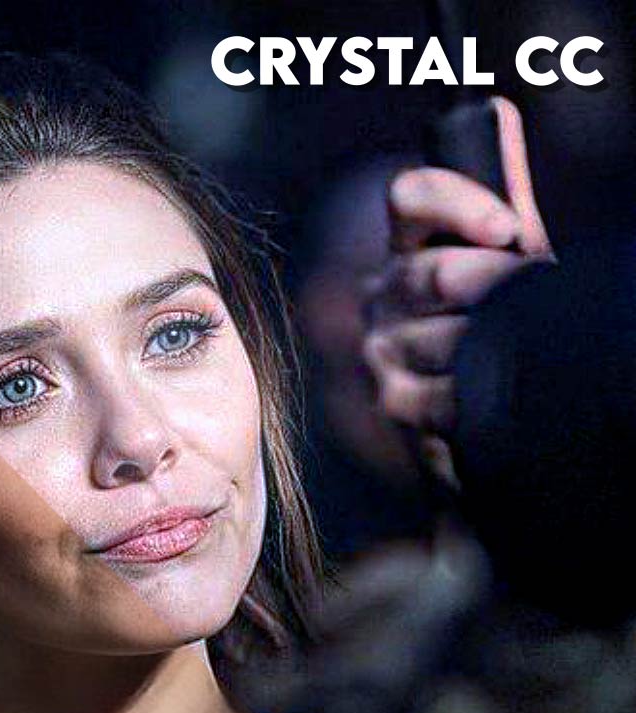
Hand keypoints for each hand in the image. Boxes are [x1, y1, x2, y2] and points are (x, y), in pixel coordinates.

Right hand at [362, 98, 552, 446]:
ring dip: (495, 353)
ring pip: (444, 339)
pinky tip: (492, 400)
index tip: (509, 232)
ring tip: (515, 360)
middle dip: (499, 291)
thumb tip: (497, 106)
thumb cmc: (501, 325)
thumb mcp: (511, 255)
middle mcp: (381, 296)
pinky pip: (441, 398)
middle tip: (529, 310)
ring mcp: (379, 351)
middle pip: (437, 272)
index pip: (412, 196)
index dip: (460, 205)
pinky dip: (477, 402)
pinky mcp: (390, 404)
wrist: (493, 409)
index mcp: (410, 247)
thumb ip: (502, 193)